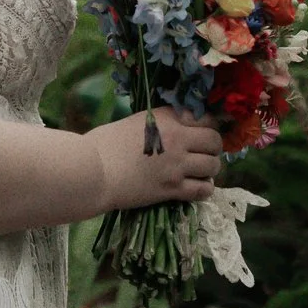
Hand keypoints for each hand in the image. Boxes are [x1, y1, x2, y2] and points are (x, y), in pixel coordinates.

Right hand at [89, 106, 222, 210]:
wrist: (92, 171)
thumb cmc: (103, 144)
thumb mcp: (135, 122)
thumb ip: (160, 123)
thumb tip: (177, 128)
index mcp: (166, 117)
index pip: (204, 117)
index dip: (207, 125)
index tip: (201, 132)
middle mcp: (177, 138)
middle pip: (214, 141)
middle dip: (212, 147)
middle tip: (202, 153)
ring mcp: (177, 165)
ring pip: (213, 166)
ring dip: (209, 169)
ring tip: (199, 172)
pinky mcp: (172, 189)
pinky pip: (203, 190)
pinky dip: (204, 189)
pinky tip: (196, 187)